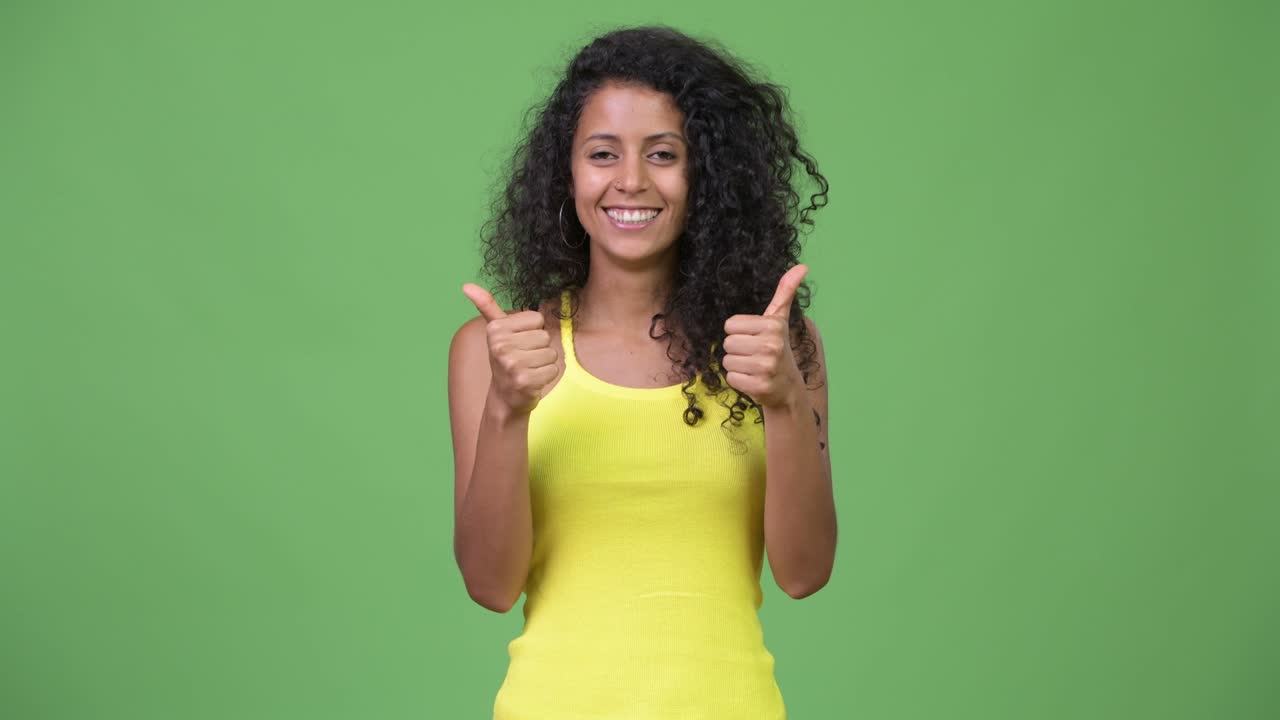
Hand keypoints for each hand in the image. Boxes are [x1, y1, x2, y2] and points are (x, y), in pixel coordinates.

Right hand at [461, 283, 557, 415]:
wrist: (504, 397)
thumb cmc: (505, 360)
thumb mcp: (496, 332)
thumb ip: (487, 306)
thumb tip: (467, 285)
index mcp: (496, 329)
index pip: (537, 319)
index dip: (533, 331)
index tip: (519, 343)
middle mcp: (501, 346)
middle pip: (545, 336)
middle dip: (539, 348)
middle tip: (524, 359)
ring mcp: (512, 364)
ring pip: (551, 353)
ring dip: (544, 363)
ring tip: (528, 369)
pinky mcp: (525, 381)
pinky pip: (553, 369)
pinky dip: (547, 376)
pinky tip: (533, 380)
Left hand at [721, 265, 808, 409]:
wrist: (788, 387)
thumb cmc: (779, 348)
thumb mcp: (780, 320)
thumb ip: (785, 292)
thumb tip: (802, 266)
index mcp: (773, 325)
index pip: (730, 324)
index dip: (739, 332)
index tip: (754, 339)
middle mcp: (771, 345)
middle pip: (727, 343)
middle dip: (737, 350)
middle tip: (754, 355)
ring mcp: (765, 367)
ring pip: (727, 361)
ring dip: (737, 366)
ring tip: (753, 367)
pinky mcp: (759, 386)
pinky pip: (731, 378)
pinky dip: (739, 380)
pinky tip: (754, 379)